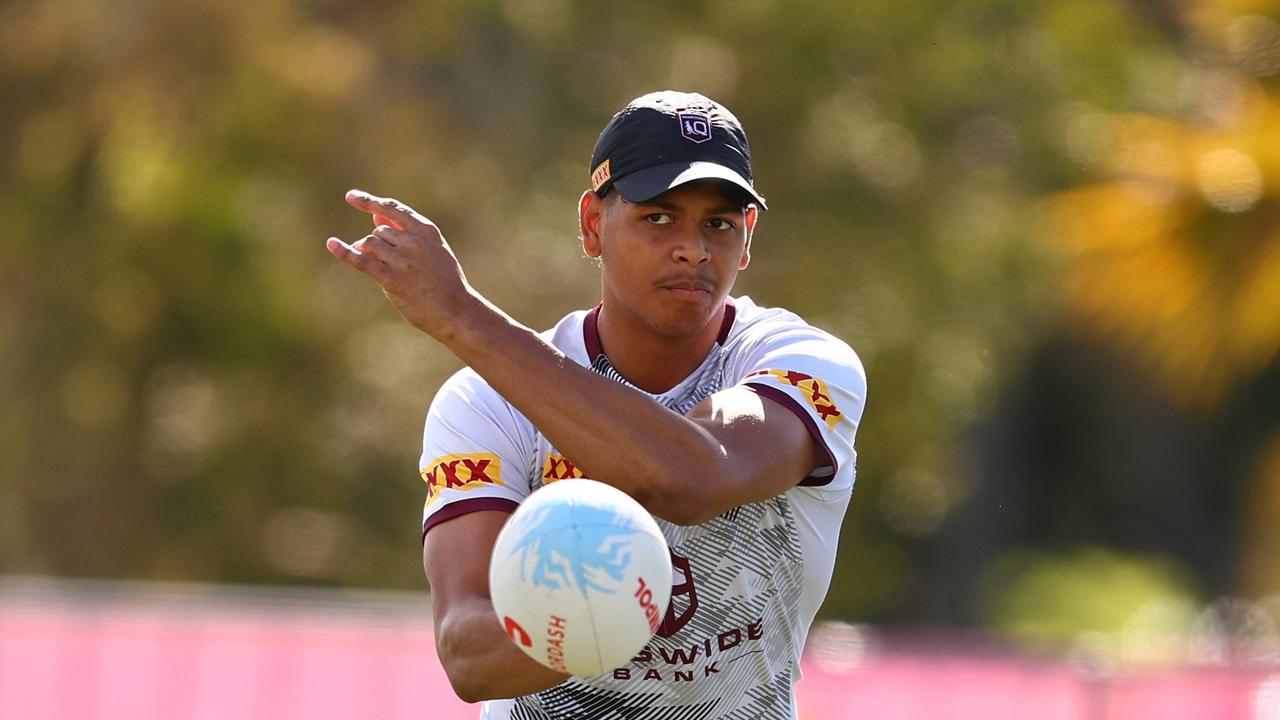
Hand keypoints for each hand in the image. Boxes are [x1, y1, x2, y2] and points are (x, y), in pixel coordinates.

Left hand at [326, 189, 475, 337]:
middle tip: (388, 261)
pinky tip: (331, 244)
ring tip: (381, 266)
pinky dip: (344, 251)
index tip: (350, 197)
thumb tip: (375, 214)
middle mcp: (413, 241)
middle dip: (377, 243)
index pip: (392, 209)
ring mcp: (402, 260)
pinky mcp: (390, 279)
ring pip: (369, 244)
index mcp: (426, 230)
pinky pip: (361, 260)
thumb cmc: (445, 280)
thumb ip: (406, 231)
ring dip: (367, 252)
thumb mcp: (433, 249)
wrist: (455, 310)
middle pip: (378, 231)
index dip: (369, 201)